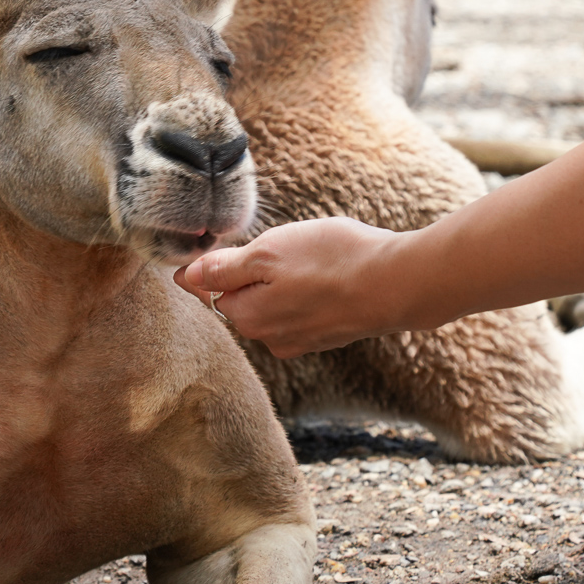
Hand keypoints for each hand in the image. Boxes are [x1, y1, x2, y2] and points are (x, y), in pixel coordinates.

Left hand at [173, 218, 406, 357]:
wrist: (399, 283)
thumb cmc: (331, 261)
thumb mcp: (266, 253)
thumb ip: (222, 269)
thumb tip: (185, 277)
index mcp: (247, 318)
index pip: (211, 290)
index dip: (221, 261)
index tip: (240, 242)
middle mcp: (270, 338)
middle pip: (243, 298)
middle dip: (254, 271)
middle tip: (285, 246)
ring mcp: (302, 340)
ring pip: (274, 302)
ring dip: (283, 279)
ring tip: (310, 257)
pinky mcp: (329, 334)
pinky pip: (302, 309)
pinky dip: (308, 289)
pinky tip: (327, 272)